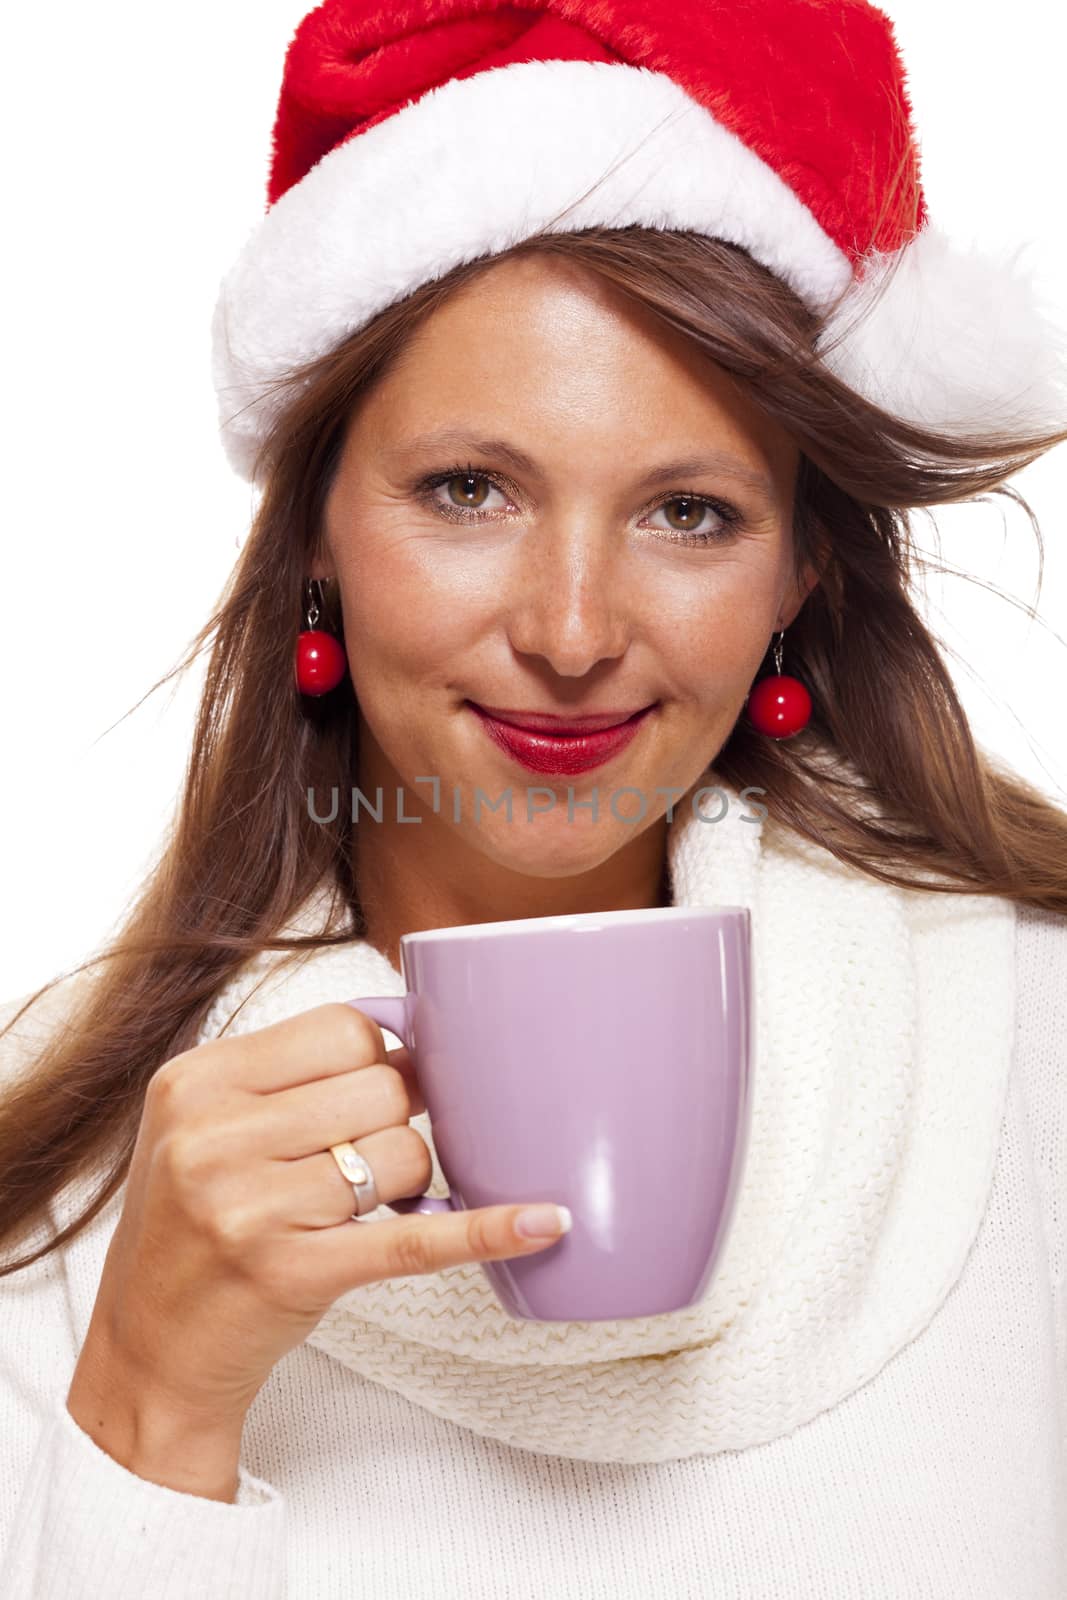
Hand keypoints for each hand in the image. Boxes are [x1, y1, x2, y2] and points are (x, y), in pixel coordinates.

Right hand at [71, 1003, 568, 1431]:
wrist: (148, 1350)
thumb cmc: (192, 1227)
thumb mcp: (205, 1127)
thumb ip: (289, 1076)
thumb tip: (414, 1036)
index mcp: (197, 1082)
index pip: (341, 1029)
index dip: (382, 1056)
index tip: (381, 1085)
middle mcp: (215, 1136)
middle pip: (381, 1087)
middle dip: (398, 1121)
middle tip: (371, 1158)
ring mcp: (251, 1207)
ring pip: (403, 1154)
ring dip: (407, 1182)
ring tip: (361, 1206)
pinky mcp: (293, 1273)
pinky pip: (415, 1238)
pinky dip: (485, 1231)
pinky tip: (542, 1223)